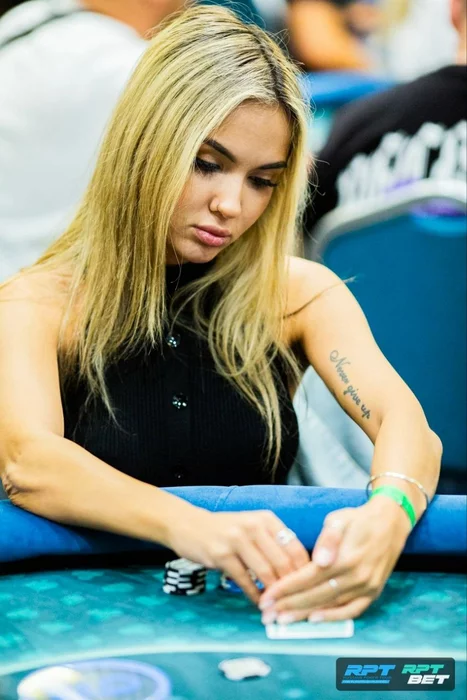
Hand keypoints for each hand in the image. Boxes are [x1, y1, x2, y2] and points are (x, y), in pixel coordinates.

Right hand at [167, 508, 309, 603]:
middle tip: (297, 603)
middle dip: (292, 586)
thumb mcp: (252, 527)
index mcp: (266, 519)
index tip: (309, 589)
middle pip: (283, 561)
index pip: (295, 547)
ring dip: (274, 593)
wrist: (189, 525)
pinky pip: (244, 580)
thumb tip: (300, 571)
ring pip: (265, 572)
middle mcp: (254, 526)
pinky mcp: (221, 554)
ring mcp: (237, 539)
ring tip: (280, 607)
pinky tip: (260, 603)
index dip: (305, 571)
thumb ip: (273, 544)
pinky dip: (255, 595)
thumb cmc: (226, 530)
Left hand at [258, 498, 410, 622]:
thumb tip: (319, 560)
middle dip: (289, 606)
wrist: (391, 523)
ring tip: (283, 620)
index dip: (285, 589)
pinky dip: (333, 618)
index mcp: (344, 558)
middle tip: (267, 614)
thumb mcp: (339, 519)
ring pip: (330, 606)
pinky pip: (352, 611)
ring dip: (305, 615)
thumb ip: (328, 539)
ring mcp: (366, 587)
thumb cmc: (358, 519)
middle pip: (315, 596)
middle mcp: (356, 577)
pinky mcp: (373, 592)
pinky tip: (314, 621)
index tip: (267, 598)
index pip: (307, 578)